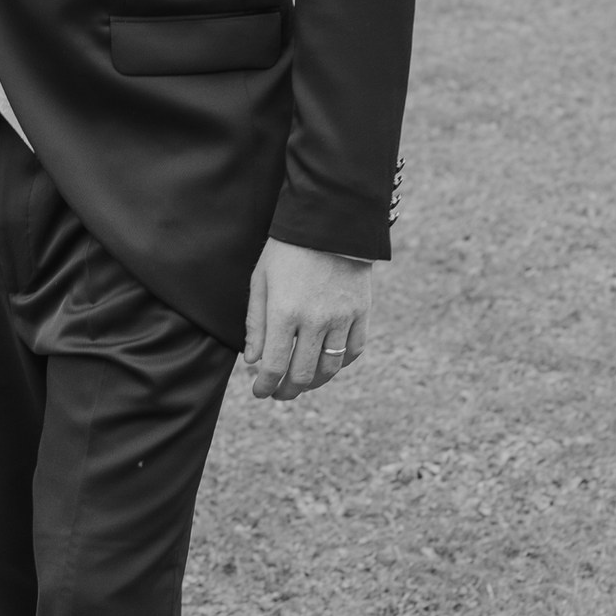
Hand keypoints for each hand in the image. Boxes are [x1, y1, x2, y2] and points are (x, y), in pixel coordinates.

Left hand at [243, 238, 372, 399]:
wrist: (330, 222)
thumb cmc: (287, 250)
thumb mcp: (262, 281)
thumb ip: (256, 324)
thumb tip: (253, 362)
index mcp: (285, 312)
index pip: (274, 366)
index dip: (265, 387)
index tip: (259, 392)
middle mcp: (315, 320)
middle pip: (303, 374)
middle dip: (287, 390)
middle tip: (279, 393)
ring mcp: (342, 317)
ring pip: (330, 367)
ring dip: (314, 381)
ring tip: (302, 382)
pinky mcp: (362, 311)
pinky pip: (354, 350)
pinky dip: (340, 363)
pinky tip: (328, 363)